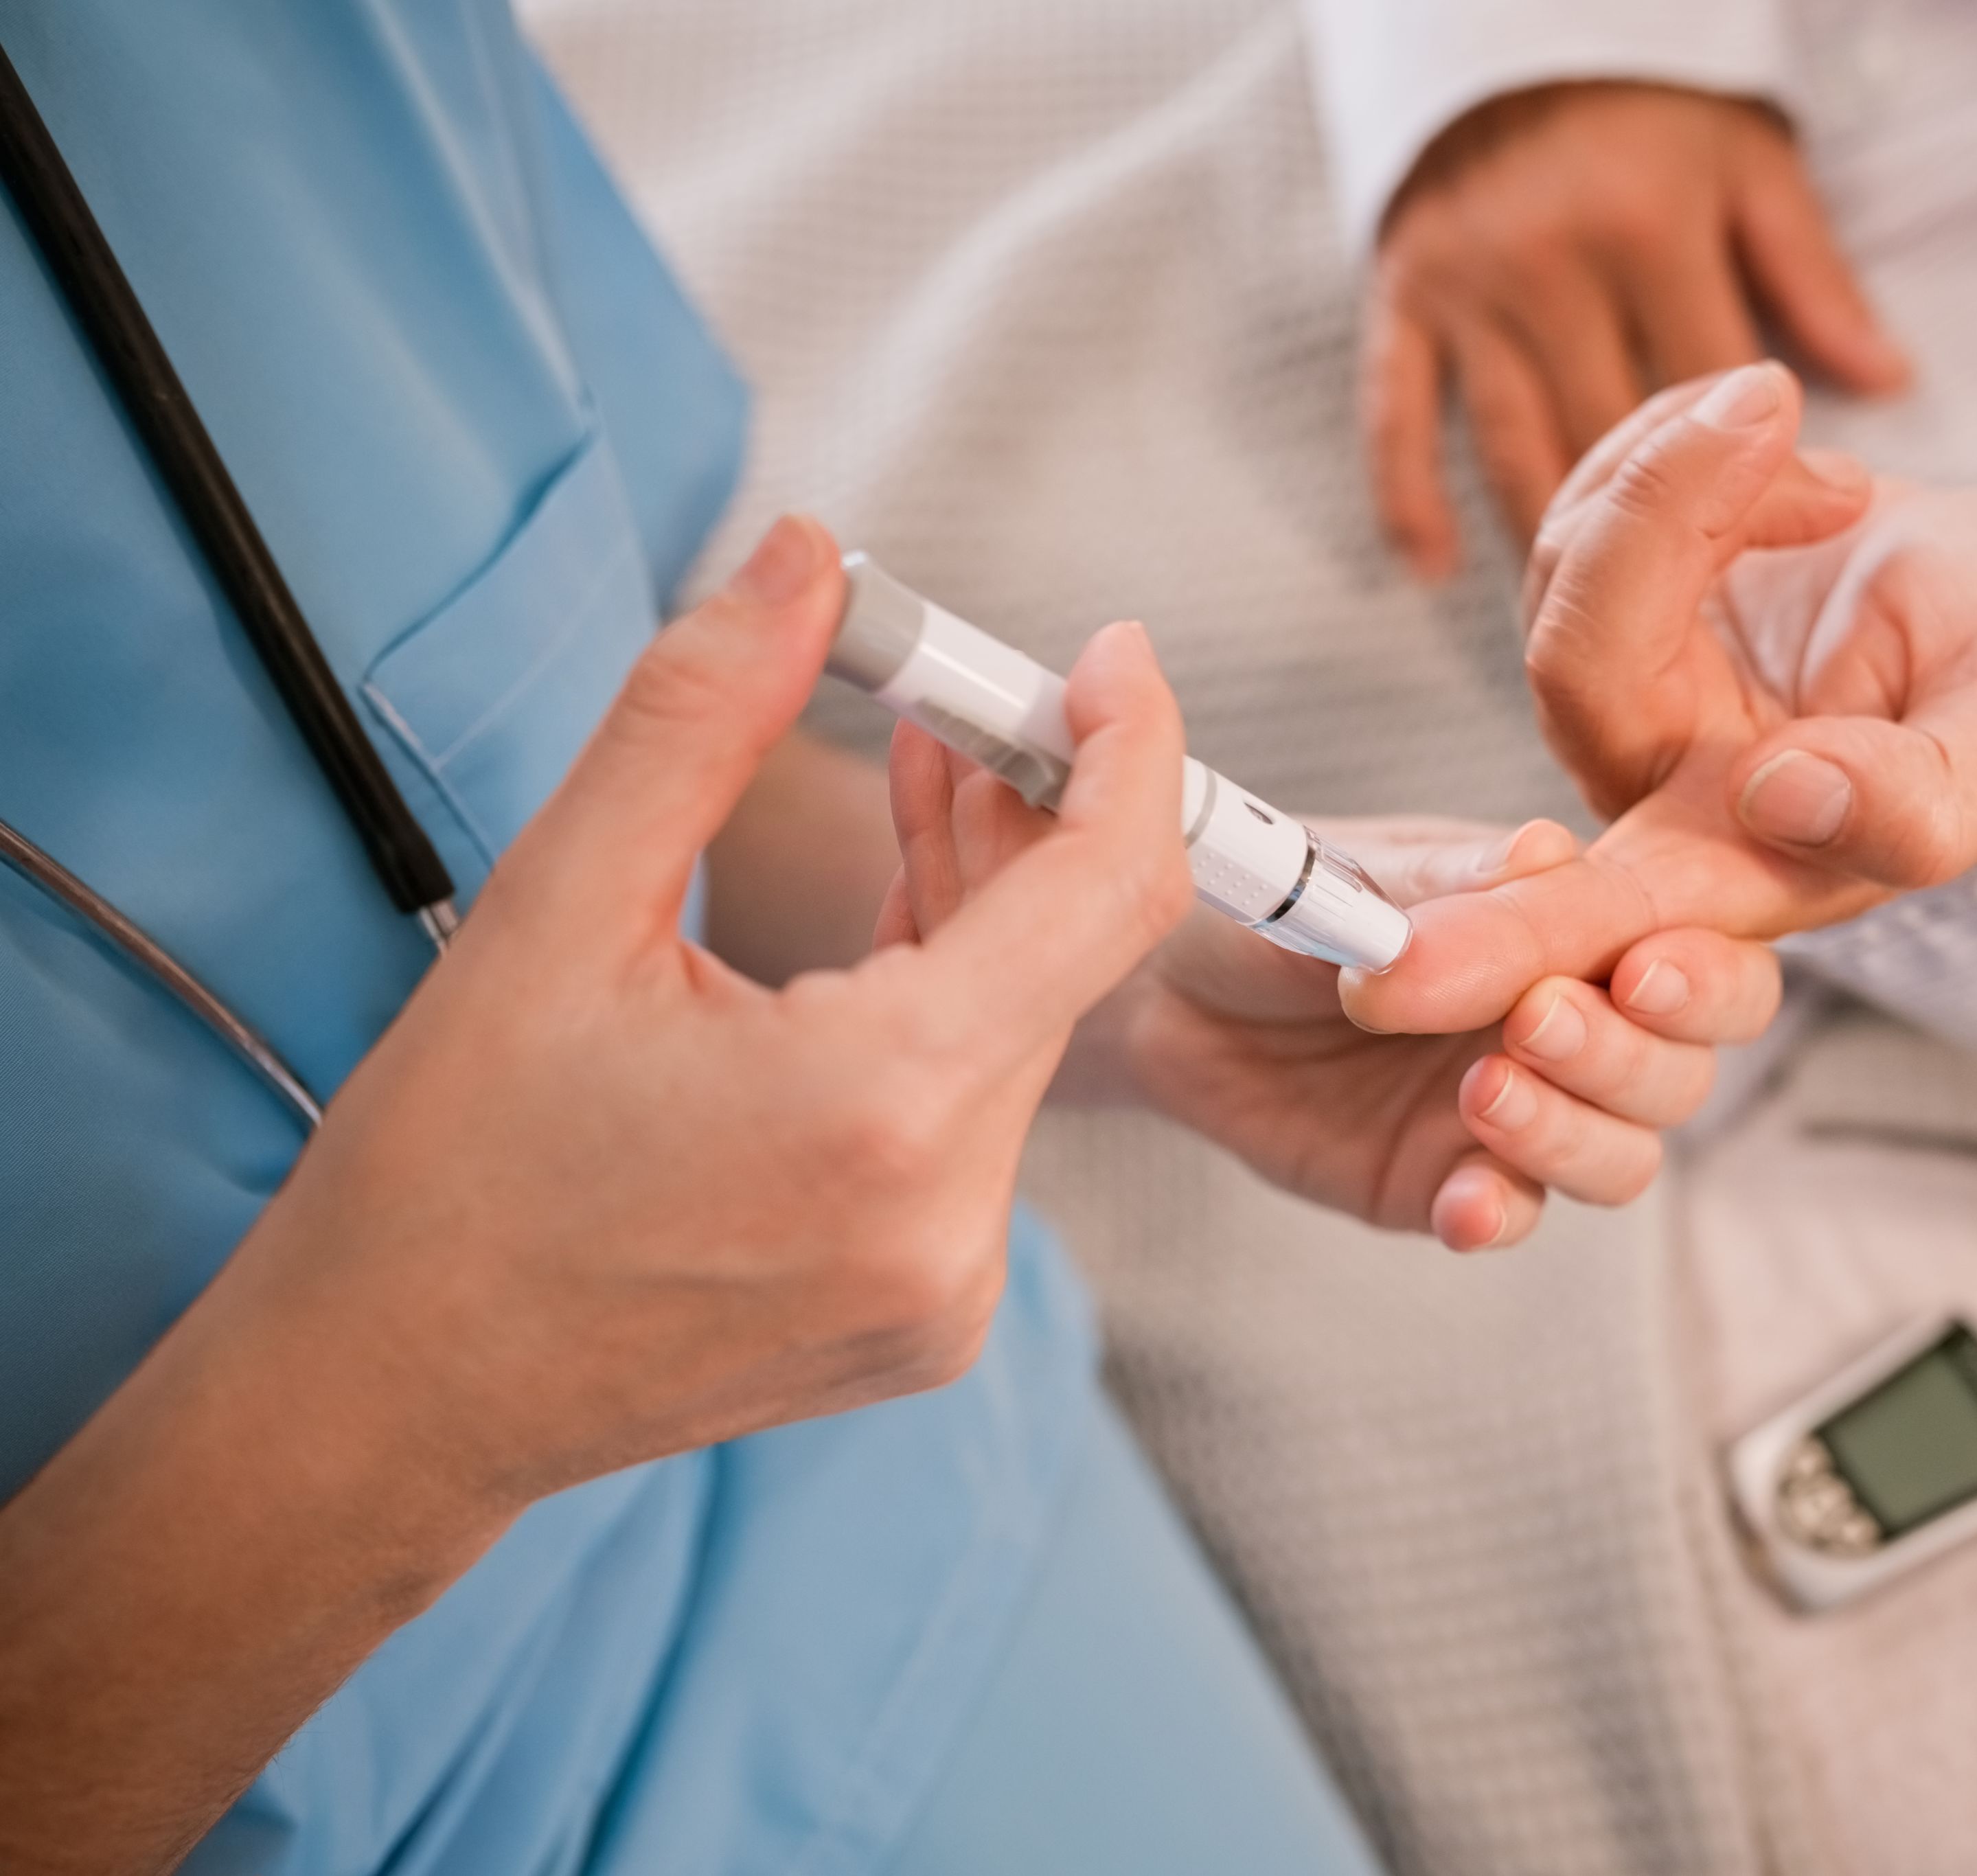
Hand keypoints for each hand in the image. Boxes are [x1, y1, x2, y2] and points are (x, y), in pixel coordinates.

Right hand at [206, 516, 1197, 1509]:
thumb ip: (701, 715)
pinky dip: (951, 1016)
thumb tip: (808, 560)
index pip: (1109, 891)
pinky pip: (983, 1123)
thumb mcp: (555, 909)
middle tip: (955, 697)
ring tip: (918, 783)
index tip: (1110, 657)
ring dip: (984, 907)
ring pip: (1026, 1036)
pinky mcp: (931, 1317)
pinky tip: (885, 942)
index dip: (1132, 749)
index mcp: (882, 1112)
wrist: (390, 1402)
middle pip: (1070, 960)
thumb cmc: (449, 1175)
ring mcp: (951, 1287)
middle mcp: (953, 1220)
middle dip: (1029, 809)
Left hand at [1032, 813, 1782, 1249]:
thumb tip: (1550, 855)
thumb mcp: (1354, 873)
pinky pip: (1514, 1213)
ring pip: (1624, 1151)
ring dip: (1572, 1129)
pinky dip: (1501, 1210)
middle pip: (1681, 1065)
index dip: (1698, 967)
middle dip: (1628, 1053)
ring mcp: (1521, 1109)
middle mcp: (1573, 1016)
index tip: (1638, 967)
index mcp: (1576, 920)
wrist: (1162, 984)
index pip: (1694, 946)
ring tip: (1481, 1092)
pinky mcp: (1451, 1181)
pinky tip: (1463, 1202)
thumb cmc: (1275, 899)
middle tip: (1535, 1022)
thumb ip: (1453, 885)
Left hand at [1345, 363, 1976, 1037]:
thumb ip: (1924, 800)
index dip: (1522, 947)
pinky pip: (1591, 505)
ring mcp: (1625, 689)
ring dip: (1676, 483)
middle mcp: (1658, 794)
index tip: (1416, 978)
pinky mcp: (1611, 596)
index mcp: (1751, 870)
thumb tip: (1783, 797)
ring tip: (1794, 425)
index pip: (1613, 920)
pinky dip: (1678, 443)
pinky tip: (1769, 430)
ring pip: (1575, 583)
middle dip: (1479, 735)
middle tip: (1373, 897)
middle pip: (1541, 756)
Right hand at [1368, 81, 1909, 579]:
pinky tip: (1435, 571)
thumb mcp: (1748, 167)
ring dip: (1550, 546)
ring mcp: (1467, 296)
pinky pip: (1398, 418)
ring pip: (1512, 447)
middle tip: (1707, 615)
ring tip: (1597, 625)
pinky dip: (1407, 499)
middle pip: (1608, 434)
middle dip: (1662, 536)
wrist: (1510, 41)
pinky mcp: (1400, 308)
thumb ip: (1814, 276)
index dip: (1763, 465)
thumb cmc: (1648, 115)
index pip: (1709, 384)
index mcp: (1642, 231)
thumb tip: (1890, 379)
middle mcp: (1547, 268)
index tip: (1803, 528)